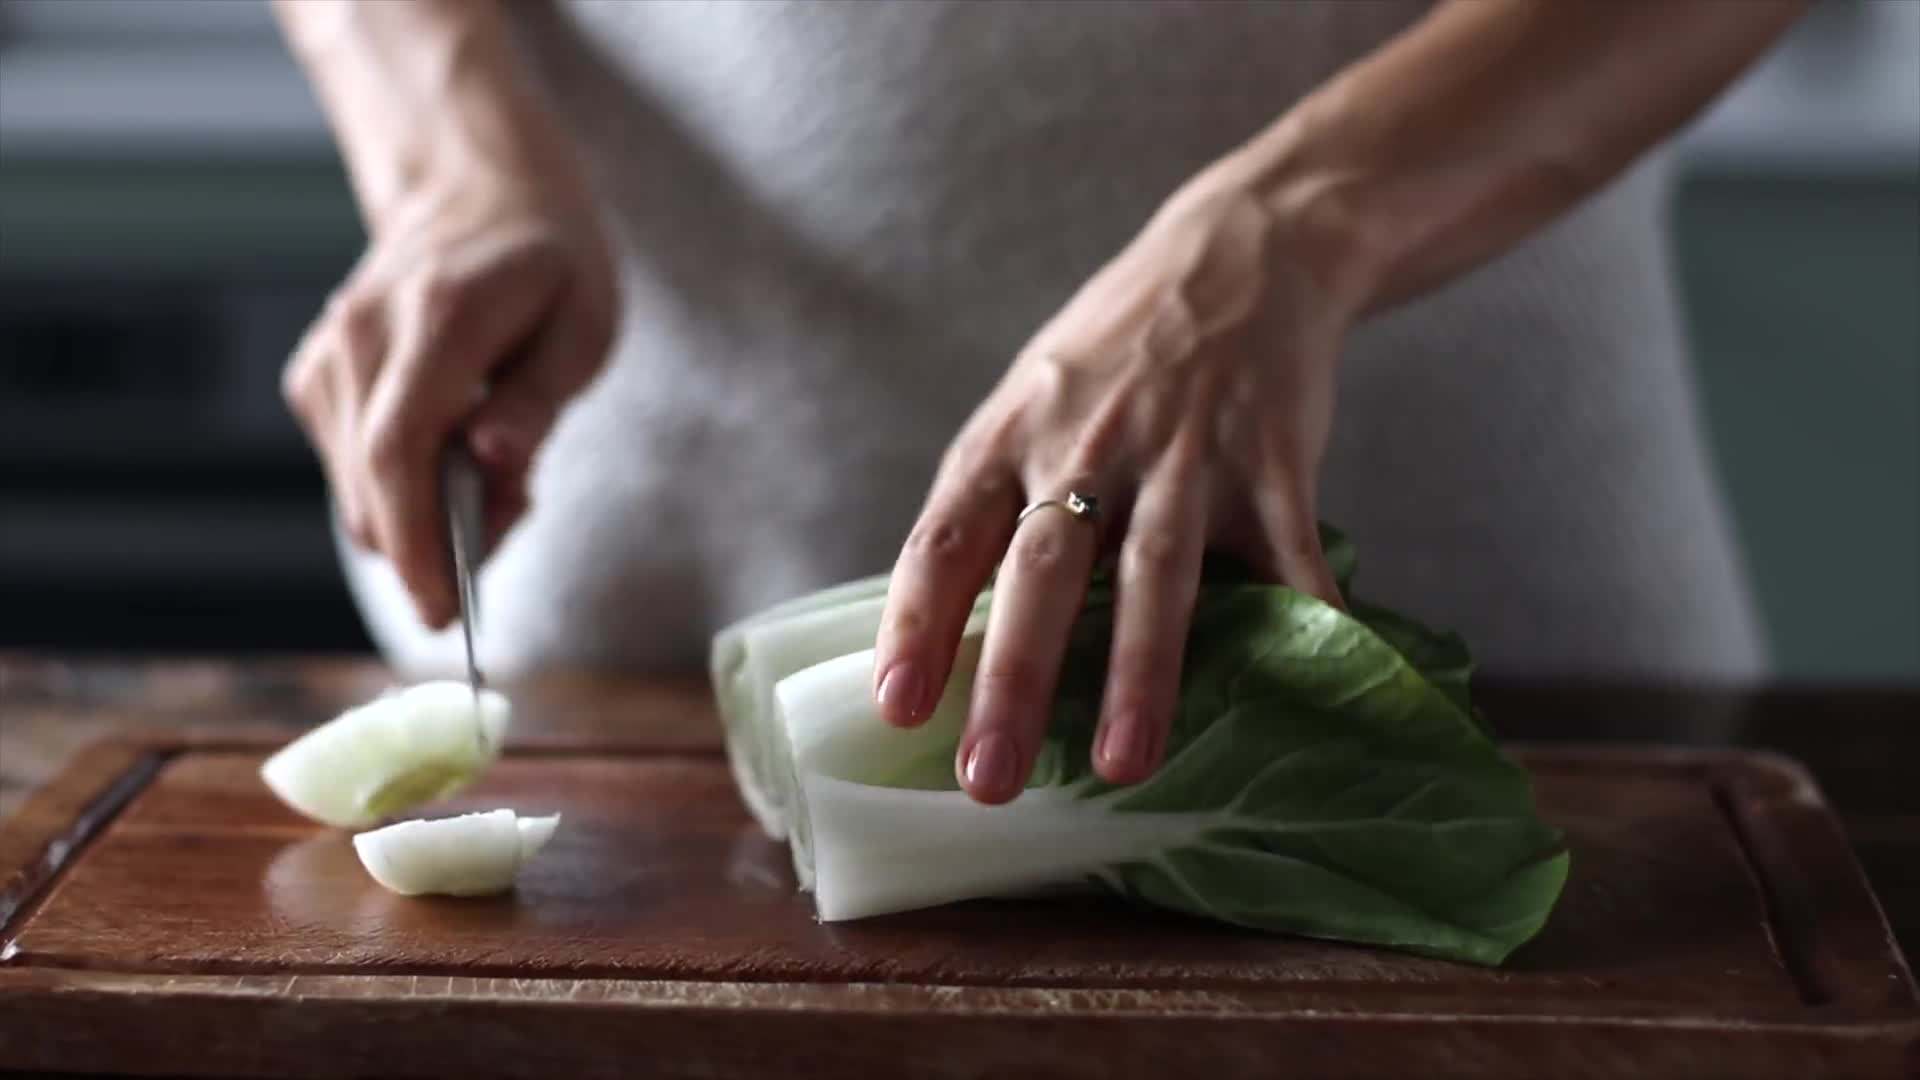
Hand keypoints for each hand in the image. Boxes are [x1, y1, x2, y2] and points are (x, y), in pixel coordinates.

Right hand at [282, 170, 615, 628]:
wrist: (477, 189)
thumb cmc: (548, 262)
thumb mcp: (583, 325)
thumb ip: (538, 402)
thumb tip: (493, 465)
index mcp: (437, 318)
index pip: (401, 452)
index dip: (418, 544)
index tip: (445, 614)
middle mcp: (364, 335)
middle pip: (370, 484)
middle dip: (432, 549)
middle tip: (508, 534)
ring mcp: (330, 353)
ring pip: (356, 488)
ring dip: (424, 518)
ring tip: (498, 477)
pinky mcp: (317, 376)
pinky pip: (352, 467)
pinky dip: (401, 491)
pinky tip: (457, 457)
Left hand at [874, 172, 1366, 802]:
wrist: (1240, 250)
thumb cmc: (1116, 350)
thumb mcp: (1031, 400)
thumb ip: (1000, 499)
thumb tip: (953, 630)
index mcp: (1010, 434)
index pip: (945, 538)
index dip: (916, 625)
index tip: (899, 710)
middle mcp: (1086, 443)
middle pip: (1040, 571)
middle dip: (1013, 680)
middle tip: (989, 780)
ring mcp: (1182, 451)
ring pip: (1153, 572)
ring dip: (1138, 674)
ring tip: (1123, 763)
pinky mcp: (1269, 455)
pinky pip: (1285, 551)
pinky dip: (1302, 620)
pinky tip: (1307, 683)